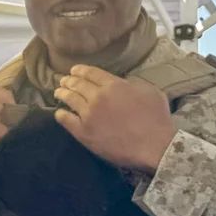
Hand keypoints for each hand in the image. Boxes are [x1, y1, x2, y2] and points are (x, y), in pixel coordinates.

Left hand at [53, 65, 177, 171]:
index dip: (80, 70)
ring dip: (62, 93)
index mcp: (114, 85)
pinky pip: (66, 120)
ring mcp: (88, 114)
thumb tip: (122, 83)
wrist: (153, 146)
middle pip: (77, 84)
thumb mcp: (150, 92)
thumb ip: (132, 84)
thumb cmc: (156, 119)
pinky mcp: (83, 132)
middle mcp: (97, 97)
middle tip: (64, 80)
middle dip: (69, 80)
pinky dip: (61, 114)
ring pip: (69, 99)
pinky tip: (59, 113)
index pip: (91, 73)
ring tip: (58, 92)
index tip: (74, 70)